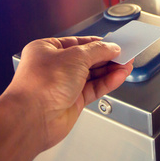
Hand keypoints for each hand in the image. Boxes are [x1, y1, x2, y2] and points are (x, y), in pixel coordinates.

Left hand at [5, 36, 132, 152]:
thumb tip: (111, 48)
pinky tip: (119, 76)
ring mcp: (62, 86)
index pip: (77, 42)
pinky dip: (107, 83)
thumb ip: (97, 51)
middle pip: (86, 59)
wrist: (32, 118)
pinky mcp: (71, 102)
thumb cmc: (40, 85)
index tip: (114, 43)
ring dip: (110, 70)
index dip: (96, 43)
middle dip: (106, 57)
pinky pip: (93, 89)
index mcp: (46, 49)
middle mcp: (53, 67)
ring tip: (127, 65)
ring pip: (92, 75)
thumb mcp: (75, 57)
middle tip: (125, 54)